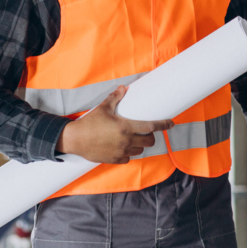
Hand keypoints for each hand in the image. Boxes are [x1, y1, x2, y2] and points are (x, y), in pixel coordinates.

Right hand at [56, 85, 173, 163]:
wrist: (75, 139)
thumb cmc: (89, 122)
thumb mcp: (103, 107)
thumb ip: (115, 97)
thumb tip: (123, 88)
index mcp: (126, 127)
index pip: (151, 127)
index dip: (163, 125)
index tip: (171, 123)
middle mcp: (126, 141)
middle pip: (149, 141)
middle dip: (151, 136)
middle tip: (147, 132)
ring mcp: (121, 151)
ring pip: (140, 150)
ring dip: (141, 144)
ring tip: (136, 138)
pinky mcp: (114, 159)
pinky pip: (128, 158)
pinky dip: (130, 153)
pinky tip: (126, 148)